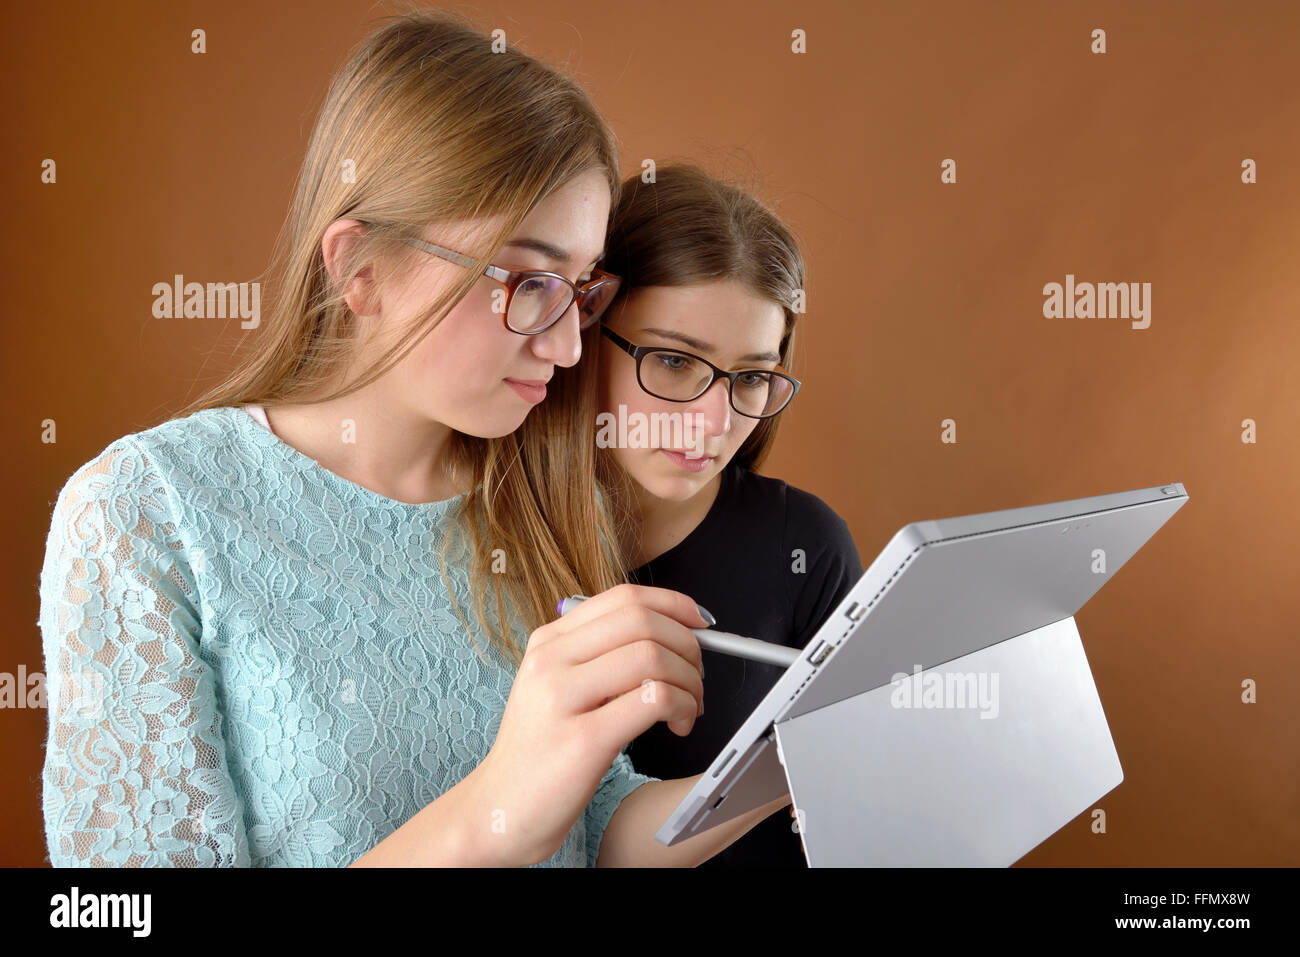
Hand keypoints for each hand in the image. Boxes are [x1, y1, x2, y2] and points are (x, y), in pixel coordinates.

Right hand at [471, 583, 707, 864]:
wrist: (500, 810)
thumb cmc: (541, 752)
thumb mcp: (558, 688)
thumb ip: (601, 657)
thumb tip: (671, 634)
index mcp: (548, 642)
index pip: (622, 598)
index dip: (673, 604)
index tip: (700, 623)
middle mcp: (550, 660)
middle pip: (641, 621)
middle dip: (688, 645)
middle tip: (697, 676)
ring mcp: (562, 698)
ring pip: (652, 656)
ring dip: (689, 681)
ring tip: (690, 708)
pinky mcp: (583, 740)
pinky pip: (653, 699)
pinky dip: (682, 705)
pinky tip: (680, 724)